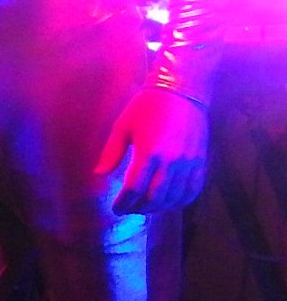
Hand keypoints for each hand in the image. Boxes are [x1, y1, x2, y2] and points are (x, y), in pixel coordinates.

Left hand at [93, 86, 208, 214]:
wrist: (182, 91)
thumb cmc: (147, 106)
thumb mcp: (123, 126)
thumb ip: (112, 152)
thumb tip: (99, 174)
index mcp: (148, 152)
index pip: (134, 189)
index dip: (124, 203)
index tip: (116, 208)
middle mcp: (171, 162)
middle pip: (155, 198)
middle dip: (139, 208)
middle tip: (129, 209)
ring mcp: (189, 163)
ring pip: (174, 197)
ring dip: (159, 207)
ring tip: (145, 207)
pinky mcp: (201, 162)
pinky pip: (193, 190)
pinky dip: (181, 201)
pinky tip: (169, 202)